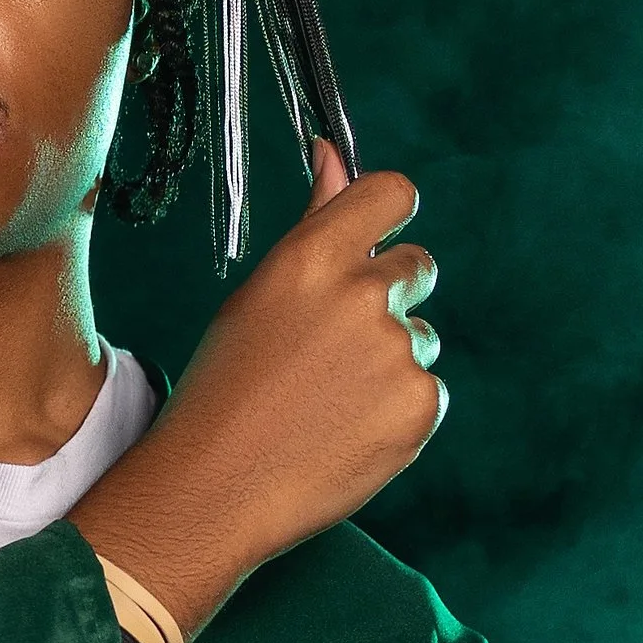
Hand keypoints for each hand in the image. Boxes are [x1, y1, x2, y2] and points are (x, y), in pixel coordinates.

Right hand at [72, 142, 443, 642]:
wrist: (214, 490)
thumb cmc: (223, 389)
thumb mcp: (259, 295)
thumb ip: (314, 223)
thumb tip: (333, 152)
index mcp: (314, 256)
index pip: (394, 194)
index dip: (389, 218)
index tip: (376, 243)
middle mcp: (362, 295)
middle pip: (416, 265)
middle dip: (390, 297)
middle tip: (334, 350)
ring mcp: (397, 352)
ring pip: (420, 336)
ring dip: (390, 360)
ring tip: (328, 402)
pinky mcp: (419, 406)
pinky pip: (427, 390)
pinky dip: (397, 411)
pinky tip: (346, 432)